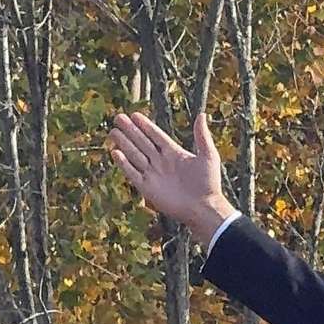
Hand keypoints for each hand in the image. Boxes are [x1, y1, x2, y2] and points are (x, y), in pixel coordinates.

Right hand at [108, 112, 236, 247]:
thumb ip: (202, 136)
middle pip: (142, 143)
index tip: (135, 115)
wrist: (204, 208)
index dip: (146, 126)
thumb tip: (202, 114)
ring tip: (114, 131)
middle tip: (118, 117)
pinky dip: (124, 164)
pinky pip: (133, 174)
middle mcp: (161, 162)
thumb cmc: (209, 183)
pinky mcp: (148, 188)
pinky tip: (115, 152)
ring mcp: (153, 175)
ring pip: (135, 155)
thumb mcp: (208, 156)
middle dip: (130, 131)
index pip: (156, 136)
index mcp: (174, 154)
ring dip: (124, 143)